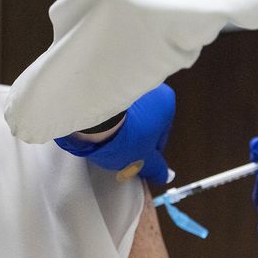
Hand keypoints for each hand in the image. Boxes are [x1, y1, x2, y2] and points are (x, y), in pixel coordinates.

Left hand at [54, 83, 173, 183]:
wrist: (92, 115)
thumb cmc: (125, 136)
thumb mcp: (143, 160)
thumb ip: (155, 168)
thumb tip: (163, 175)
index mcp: (165, 102)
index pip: (161, 133)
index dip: (149, 152)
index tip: (139, 162)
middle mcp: (148, 87)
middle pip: (143, 121)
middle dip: (133, 138)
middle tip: (121, 154)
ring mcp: (125, 82)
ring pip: (125, 114)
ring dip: (118, 128)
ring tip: (106, 143)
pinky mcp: (103, 83)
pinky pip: (108, 105)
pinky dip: (104, 118)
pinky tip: (96, 131)